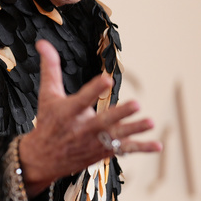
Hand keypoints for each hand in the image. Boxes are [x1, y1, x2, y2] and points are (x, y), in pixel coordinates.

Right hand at [18, 40, 161, 195]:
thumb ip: (50, 68)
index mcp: (69, 111)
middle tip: (136, 104)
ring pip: (117, 136)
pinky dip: (141, 148)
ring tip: (150, 122)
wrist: (43, 158)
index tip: (106, 79)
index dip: (94, 89)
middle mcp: (83, 128)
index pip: (82, 99)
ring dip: (134, 129)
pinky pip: (125, 150)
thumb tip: (42, 42)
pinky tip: (157, 146)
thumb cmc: (47, 122)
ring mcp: (95, 141)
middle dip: (119, 114)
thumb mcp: (47, 95)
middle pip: (103, 121)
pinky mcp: (103, 151)